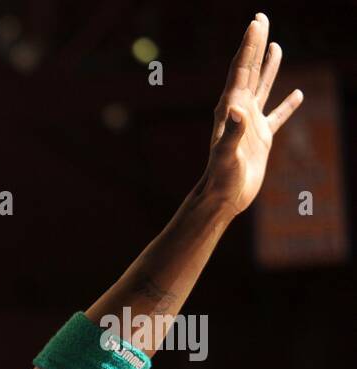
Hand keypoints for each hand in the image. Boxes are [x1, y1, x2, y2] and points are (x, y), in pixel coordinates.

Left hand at [201, 13, 302, 216]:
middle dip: (256, 44)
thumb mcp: (225, 156)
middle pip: (249, 70)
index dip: (249, 45)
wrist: (221, 199)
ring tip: (276, 46)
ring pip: (262, 87)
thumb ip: (230, 133)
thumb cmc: (221, 180)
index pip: (240, 70)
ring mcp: (250, 124)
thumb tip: (238, 110)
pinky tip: (299, 94)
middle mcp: (239, 111)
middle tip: (261, 19)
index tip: (256, 22)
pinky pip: (277, 116)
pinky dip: (288, 105)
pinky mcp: (260, 139)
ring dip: (268, 66)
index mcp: (230, 108)